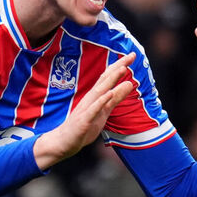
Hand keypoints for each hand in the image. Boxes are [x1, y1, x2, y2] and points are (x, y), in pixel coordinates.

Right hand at [33, 53, 135, 168]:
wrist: (64, 142)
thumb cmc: (84, 125)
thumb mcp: (105, 111)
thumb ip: (116, 98)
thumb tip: (129, 84)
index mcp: (96, 95)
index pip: (109, 77)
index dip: (120, 65)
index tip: (132, 55)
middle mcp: (90, 98)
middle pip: (105, 79)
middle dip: (118, 67)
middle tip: (131, 55)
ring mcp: (86, 108)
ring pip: (99, 91)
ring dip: (111, 80)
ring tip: (122, 69)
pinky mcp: (83, 120)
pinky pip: (93, 109)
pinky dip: (101, 101)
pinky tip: (108, 93)